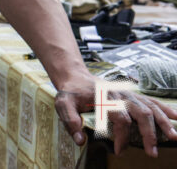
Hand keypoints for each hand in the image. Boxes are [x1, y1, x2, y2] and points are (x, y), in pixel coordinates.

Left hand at [55, 85, 176, 156]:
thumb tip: (80, 141)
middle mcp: (121, 95)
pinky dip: (164, 109)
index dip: (122, 137)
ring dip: (163, 122)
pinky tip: (176, 117)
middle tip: (152, 152)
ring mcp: (129, 95)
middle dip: (149, 134)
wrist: (75, 76)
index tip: (119, 151)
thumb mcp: (63, 104)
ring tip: (173, 137)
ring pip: (150, 107)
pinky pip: (152, 101)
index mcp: (105, 98)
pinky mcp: (132, 96)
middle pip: (141, 113)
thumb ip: (70, 121)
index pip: (121, 119)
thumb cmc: (71, 92)